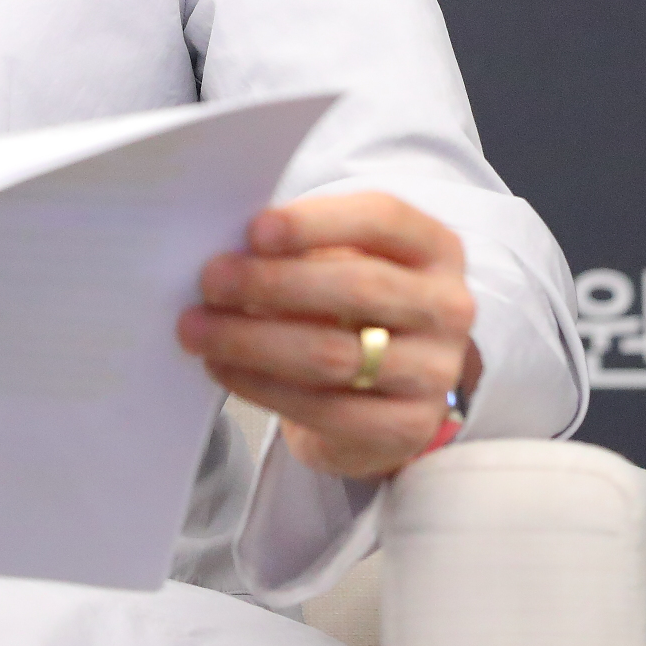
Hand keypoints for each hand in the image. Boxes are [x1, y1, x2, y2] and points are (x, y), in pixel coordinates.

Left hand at [175, 192, 477, 482]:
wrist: (386, 394)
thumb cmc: (352, 308)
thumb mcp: (345, 262)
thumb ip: (305, 250)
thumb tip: (231, 253)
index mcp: (435, 248)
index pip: (383, 219)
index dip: (315, 223)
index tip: (253, 231)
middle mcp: (448, 307)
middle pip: (357, 287)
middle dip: (271, 283)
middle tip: (210, 281)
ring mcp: (434, 371)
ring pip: (334, 354)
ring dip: (252, 340)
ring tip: (198, 329)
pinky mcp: (407, 426)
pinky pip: (324, 408)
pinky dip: (262, 386)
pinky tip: (224, 368)